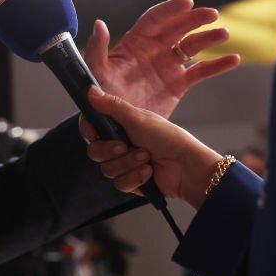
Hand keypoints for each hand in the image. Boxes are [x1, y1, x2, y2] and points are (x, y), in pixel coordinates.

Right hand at [81, 86, 220, 209]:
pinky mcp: (132, 181)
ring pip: (107, 169)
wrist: (187, 166)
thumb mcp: (137, 118)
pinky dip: (135, 177)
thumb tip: (90, 90)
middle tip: (125, 146)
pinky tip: (149, 172)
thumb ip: (111, 106)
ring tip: (146, 157)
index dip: (89, 131)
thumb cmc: (167, 137)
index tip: (94, 133)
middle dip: (110, 150)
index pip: (92, 128)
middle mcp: (120, 144)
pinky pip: (120, 184)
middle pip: (95, 151)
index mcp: (120, 125)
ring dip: (127, 163)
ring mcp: (125, 164)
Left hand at [83, 0, 240, 117]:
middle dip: (194, 20)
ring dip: (208, 38)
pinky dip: (217, 65)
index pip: (155, 19)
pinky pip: (201, 71)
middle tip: (211, 14)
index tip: (188, 3)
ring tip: (224, 32)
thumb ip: (97, 49)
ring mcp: (168, 66)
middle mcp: (154, 50)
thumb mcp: (97, 72)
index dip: (171, 9)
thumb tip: (99, 23)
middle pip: (178, 28)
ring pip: (192, 47)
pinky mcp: (178, 84)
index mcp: (135, 43)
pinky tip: (234, 59)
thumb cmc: (101, 96)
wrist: (115, 125)